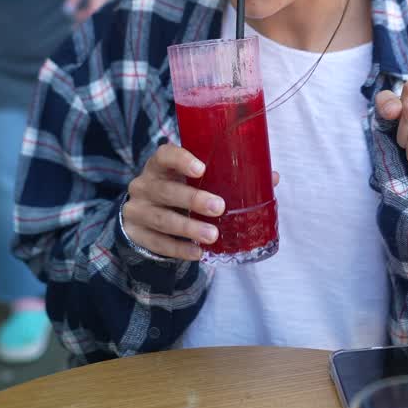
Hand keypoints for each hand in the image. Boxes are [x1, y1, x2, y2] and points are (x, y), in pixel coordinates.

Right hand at [123, 142, 279, 261]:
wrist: (143, 213)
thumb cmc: (179, 188)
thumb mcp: (194, 179)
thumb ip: (226, 175)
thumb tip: (272, 177)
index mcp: (159, 165)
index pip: (165, 155)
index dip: (181, 159)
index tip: (201, 168)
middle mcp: (144, 185)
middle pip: (165, 190)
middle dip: (193, 199)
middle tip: (219, 207)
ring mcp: (137, 211)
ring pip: (162, 219)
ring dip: (189, 228)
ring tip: (213, 235)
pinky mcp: (136, 235)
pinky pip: (158, 243)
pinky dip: (179, 249)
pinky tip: (198, 252)